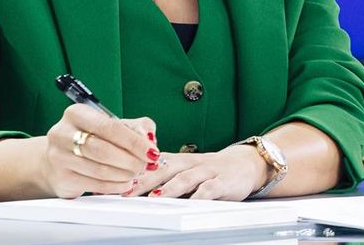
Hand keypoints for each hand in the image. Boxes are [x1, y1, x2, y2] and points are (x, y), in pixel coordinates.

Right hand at [41, 104, 159, 198]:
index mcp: (77, 113)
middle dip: (130, 160)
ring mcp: (59, 157)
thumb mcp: (111, 126)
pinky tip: (125, 183)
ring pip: (100, 169)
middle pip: (103, 150)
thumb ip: (136, 127)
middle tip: (146, 165)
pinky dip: (115, 186)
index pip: (109, 127)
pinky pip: (94, 185)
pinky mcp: (62, 178)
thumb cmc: (89, 139)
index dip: (134, 142)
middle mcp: (63, 133)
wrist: (57, 160)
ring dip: (124, 174)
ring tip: (137, 174)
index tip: (151, 152)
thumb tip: (150, 139)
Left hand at [134, 145, 268, 199]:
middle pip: (164, 169)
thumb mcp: (187, 169)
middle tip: (128, 190)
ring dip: (168, 187)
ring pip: (184, 177)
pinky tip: (190, 204)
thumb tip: (135, 186)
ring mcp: (207, 171)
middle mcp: (190, 162)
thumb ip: (165, 176)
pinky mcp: (223, 181)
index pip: (152, 163)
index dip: (134, 171)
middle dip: (144, 180)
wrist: (246, 164)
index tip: (116, 181)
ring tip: (154, 197)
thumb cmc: (210, 170)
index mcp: (179, 160)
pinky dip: (199, 196)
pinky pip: (210, 189)